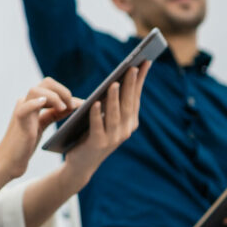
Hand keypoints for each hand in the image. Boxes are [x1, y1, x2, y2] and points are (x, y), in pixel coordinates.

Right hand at [0, 77, 81, 179]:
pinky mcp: (19, 120)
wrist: (10, 160)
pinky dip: (36, 103)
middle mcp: (25, 102)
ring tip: (64, 108)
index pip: (51, 87)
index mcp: (32, 102)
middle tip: (73, 106)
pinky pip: (26, 107)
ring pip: (36, 90)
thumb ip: (55, 113)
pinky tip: (46, 104)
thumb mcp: (43, 124)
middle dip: (63, 91)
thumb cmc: (25, 144)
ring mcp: (21, 109)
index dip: (67, 92)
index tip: (81, 104)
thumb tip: (75, 104)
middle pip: (46, 83)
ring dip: (54, 97)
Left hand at [58, 62, 149, 187]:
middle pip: (128, 104)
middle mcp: (125, 130)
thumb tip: (117, 80)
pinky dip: (96, 114)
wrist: (82, 164)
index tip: (145, 62)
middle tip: (132, 67)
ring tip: (114, 83)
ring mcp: (113, 138)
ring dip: (114, 99)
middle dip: (130, 85)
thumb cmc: (93, 135)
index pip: (136, 97)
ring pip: (115, 115)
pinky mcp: (98, 144)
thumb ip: (113, 104)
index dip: (140, 80)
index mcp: (130, 122)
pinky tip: (94, 103)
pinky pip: (97, 126)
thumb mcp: (106, 118)